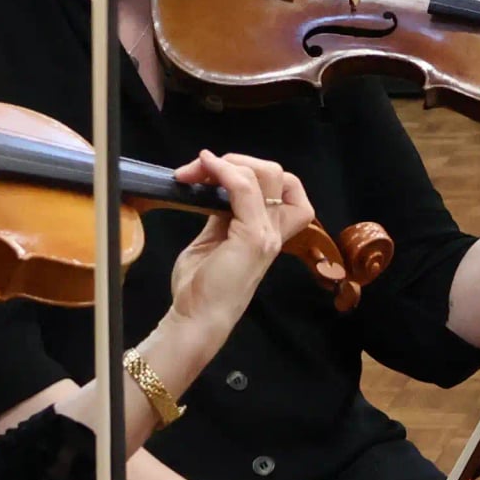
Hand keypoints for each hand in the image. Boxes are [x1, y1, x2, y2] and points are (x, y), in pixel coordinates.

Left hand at [148, 151, 308, 377]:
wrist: (196, 318)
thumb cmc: (200, 286)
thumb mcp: (212, 239)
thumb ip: (220, 212)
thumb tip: (212, 185)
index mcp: (268, 231)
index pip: (285, 187)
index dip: (256, 171)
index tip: (217, 175)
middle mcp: (274, 230)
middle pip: (277, 174)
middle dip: (237, 161)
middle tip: (198, 170)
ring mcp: (267, 234)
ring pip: (265, 174)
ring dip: (227, 163)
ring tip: (194, 171)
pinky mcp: (253, 237)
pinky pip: (243, 188)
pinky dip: (222, 171)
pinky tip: (202, 169)